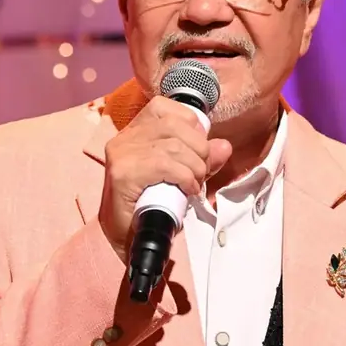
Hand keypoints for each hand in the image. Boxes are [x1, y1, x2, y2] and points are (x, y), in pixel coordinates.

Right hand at [99, 96, 232, 260]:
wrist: (125, 238)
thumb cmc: (150, 204)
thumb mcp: (181, 176)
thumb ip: (201, 159)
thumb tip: (224, 146)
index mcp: (134, 131)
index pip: (165, 107)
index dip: (191, 124)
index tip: (198, 149)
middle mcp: (124, 137)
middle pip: (175, 125)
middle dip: (200, 149)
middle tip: (201, 173)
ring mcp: (122, 154)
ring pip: (174, 146)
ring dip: (195, 167)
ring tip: (195, 184)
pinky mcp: (123, 173)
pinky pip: (165, 165)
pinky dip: (185, 178)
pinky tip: (187, 190)